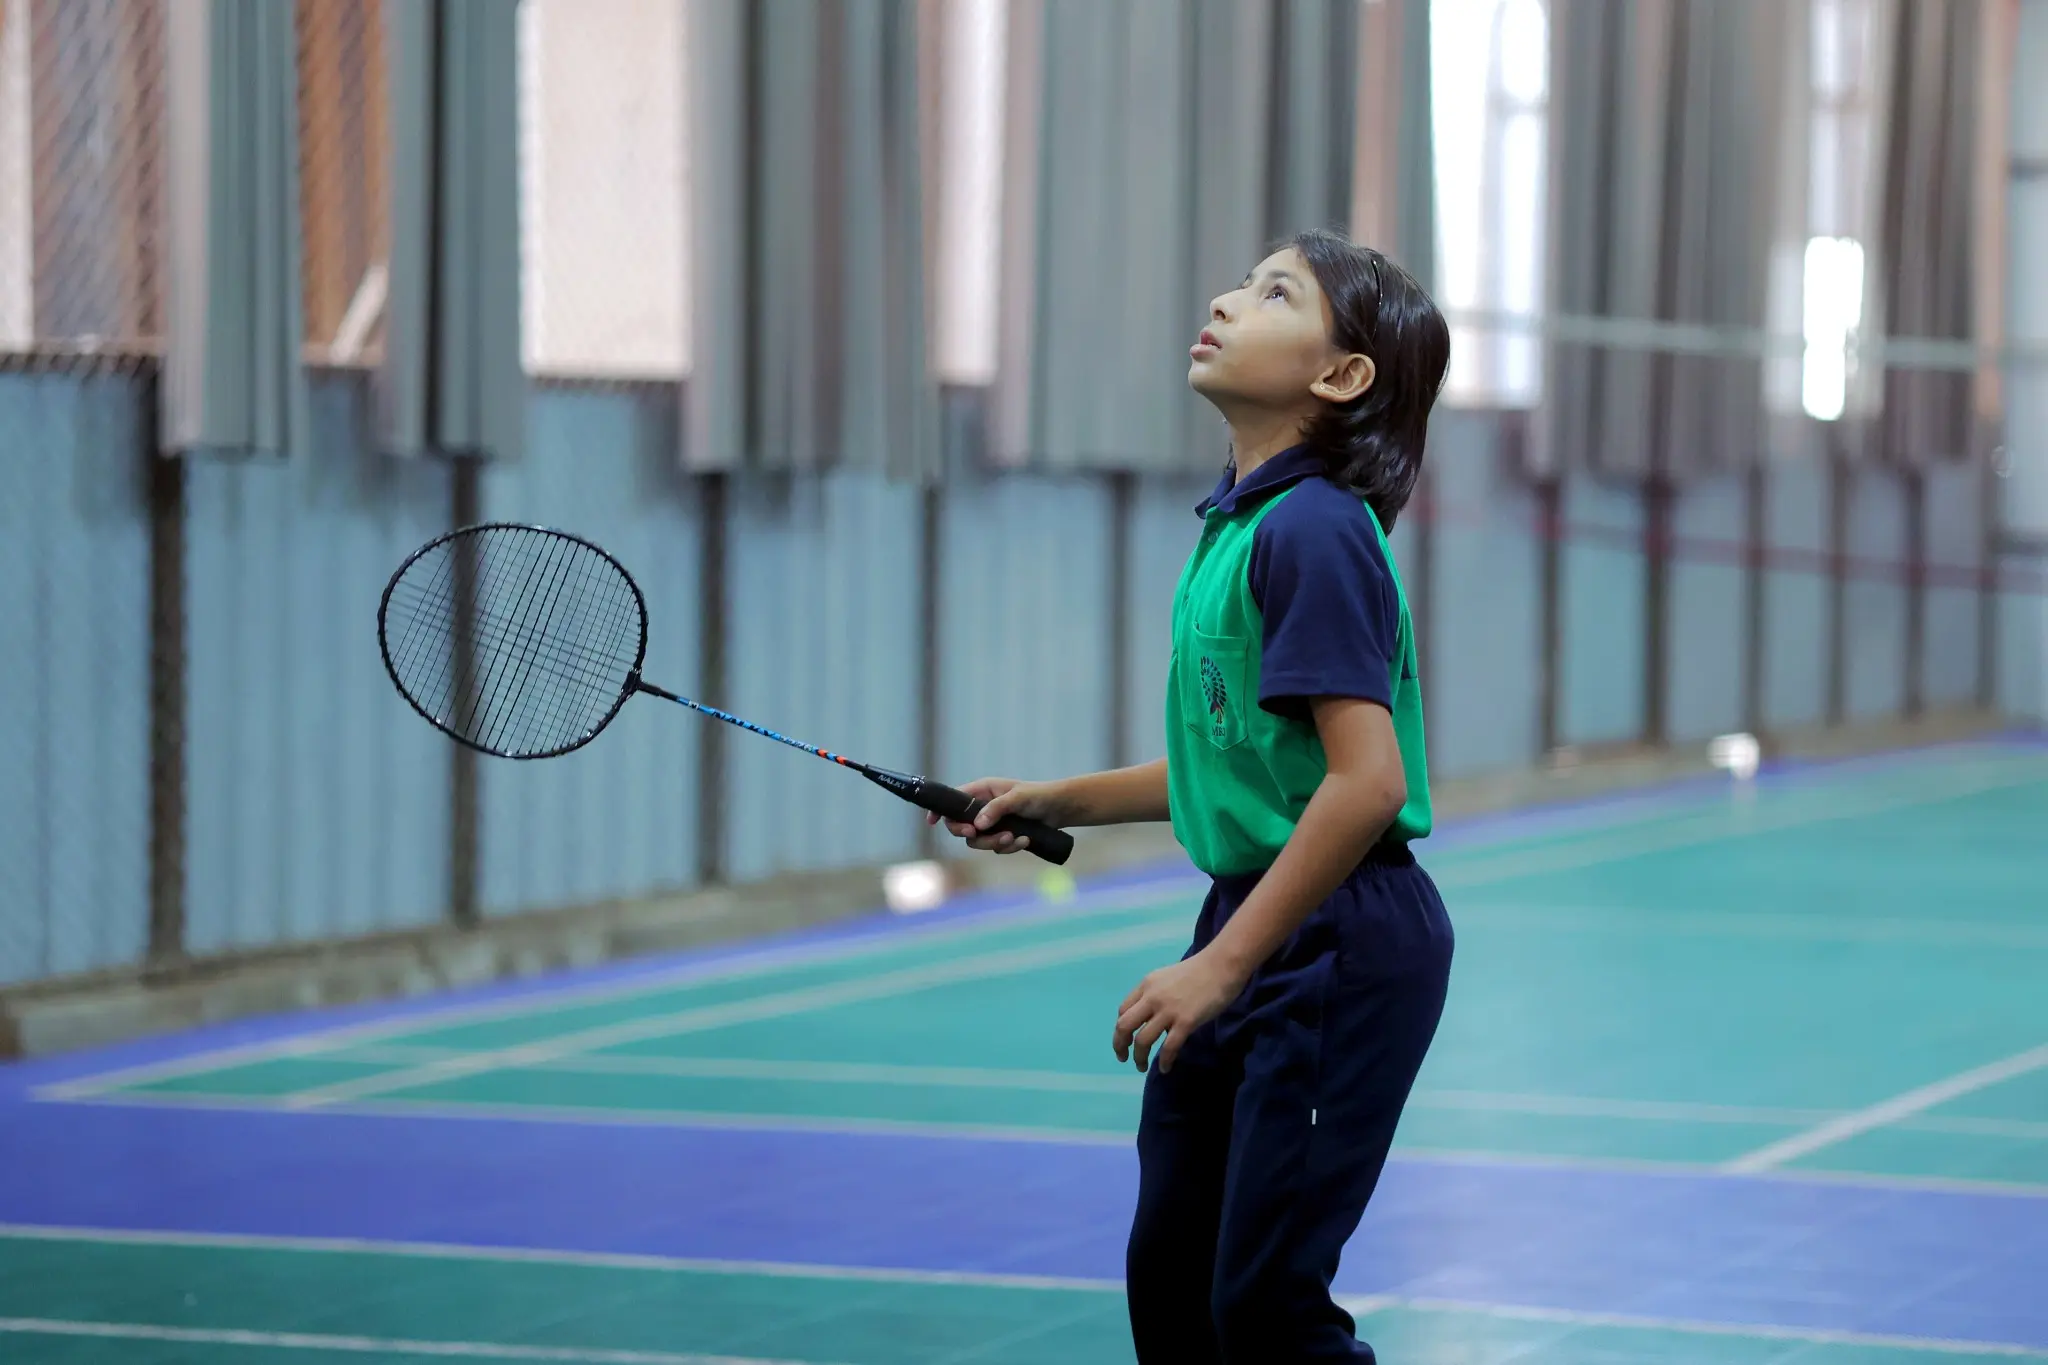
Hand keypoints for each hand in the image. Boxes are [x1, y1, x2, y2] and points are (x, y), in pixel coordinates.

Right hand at [924, 777, 1068, 854]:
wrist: (1061, 809)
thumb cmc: (1039, 795)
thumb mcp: (1018, 798)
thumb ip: (996, 809)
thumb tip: (977, 825)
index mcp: (981, 790)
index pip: (952, 800)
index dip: (939, 810)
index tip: (931, 822)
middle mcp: (982, 807)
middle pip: (960, 826)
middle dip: (970, 834)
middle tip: (977, 834)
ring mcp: (992, 823)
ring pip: (978, 841)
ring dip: (994, 843)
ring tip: (1014, 838)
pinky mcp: (1003, 835)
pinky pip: (996, 848)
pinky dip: (1009, 847)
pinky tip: (1025, 840)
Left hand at [1113, 949, 1248, 1073]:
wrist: (1221, 966)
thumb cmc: (1198, 971)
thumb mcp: (1166, 978)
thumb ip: (1155, 995)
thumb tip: (1150, 1018)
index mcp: (1146, 985)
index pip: (1122, 1011)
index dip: (1120, 1029)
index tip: (1126, 1041)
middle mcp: (1151, 997)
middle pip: (1124, 1026)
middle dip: (1119, 1046)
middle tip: (1124, 1058)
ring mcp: (1168, 1010)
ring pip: (1142, 1040)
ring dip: (1139, 1058)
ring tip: (1143, 1067)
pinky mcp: (1185, 1022)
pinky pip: (1168, 1047)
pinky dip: (1164, 1061)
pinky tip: (1165, 1068)